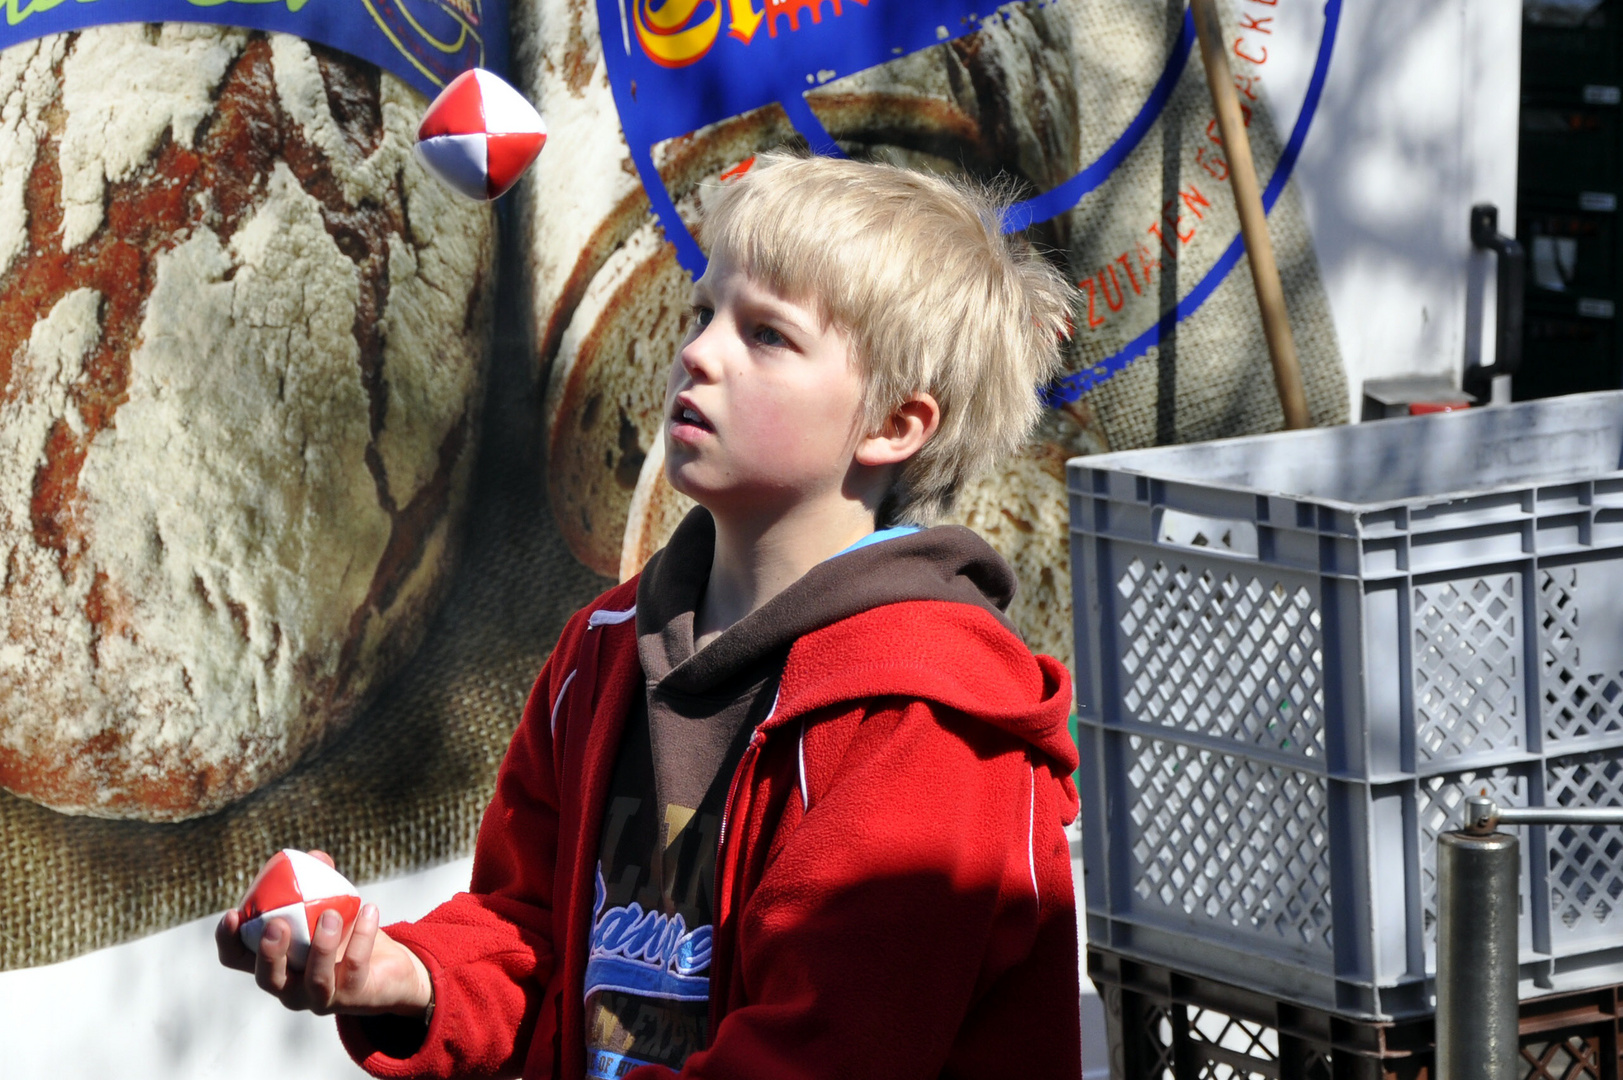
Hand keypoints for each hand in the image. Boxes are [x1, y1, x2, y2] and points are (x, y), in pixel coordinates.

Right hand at [215, 850, 432, 1017]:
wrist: (388, 967)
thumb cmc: (346, 935)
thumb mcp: (330, 907)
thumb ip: (318, 883)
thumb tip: (314, 858)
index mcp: (276, 963)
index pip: (238, 959)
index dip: (229, 941)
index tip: (233, 913)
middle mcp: (291, 987)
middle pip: (269, 980)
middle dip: (270, 954)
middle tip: (277, 925)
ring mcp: (321, 998)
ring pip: (316, 980)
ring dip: (322, 947)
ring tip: (331, 915)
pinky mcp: (355, 997)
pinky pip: (355, 968)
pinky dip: (362, 937)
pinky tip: (369, 910)